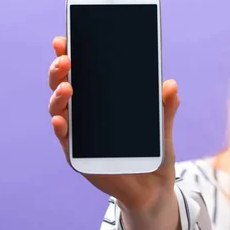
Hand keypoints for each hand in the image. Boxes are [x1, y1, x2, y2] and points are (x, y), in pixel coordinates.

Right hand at [47, 37, 180, 212]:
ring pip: (59, 109)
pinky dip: (60, 127)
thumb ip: (165, 108)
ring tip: (66, 86)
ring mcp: (78, 135)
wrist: (154, 189)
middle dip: (59, 69)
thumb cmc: (154, 153)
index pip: (82, 73)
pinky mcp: (78, 156)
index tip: (64, 39)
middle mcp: (85, 115)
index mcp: (101, 101)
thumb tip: (171, 85)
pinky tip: (60, 119)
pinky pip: (65, 140)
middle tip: (65, 58)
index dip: (70, 54)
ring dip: (58, 96)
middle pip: (63, 85)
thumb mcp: (162, 128)